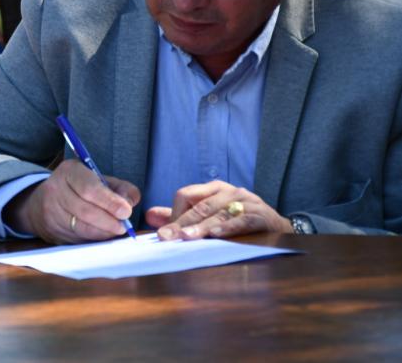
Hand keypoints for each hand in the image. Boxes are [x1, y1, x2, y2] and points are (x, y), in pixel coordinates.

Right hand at [5, 159, 139, 243]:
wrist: (41, 202)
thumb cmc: (78, 188)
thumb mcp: (97, 178)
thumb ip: (119, 187)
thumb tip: (131, 202)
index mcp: (68, 172)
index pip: (89, 188)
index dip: (109, 201)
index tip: (126, 211)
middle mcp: (56, 190)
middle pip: (86, 211)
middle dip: (109, 221)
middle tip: (124, 226)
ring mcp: (51, 212)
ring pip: (81, 228)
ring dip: (103, 232)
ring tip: (116, 230)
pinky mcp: (52, 231)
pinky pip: (77, 238)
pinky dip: (94, 239)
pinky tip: (102, 235)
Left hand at [146, 180, 292, 239]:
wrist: (278, 227)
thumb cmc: (238, 220)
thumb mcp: (209, 215)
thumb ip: (181, 216)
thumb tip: (150, 215)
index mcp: (213, 189)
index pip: (185, 195)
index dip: (174, 213)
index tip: (164, 233)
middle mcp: (229, 192)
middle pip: (200, 206)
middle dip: (181, 223)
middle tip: (166, 237)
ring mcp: (247, 202)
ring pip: (219, 213)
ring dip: (202, 226)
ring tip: (187, 237)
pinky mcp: (262, 216)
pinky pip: (243, 220)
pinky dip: (229, 228)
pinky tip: (216, 235)